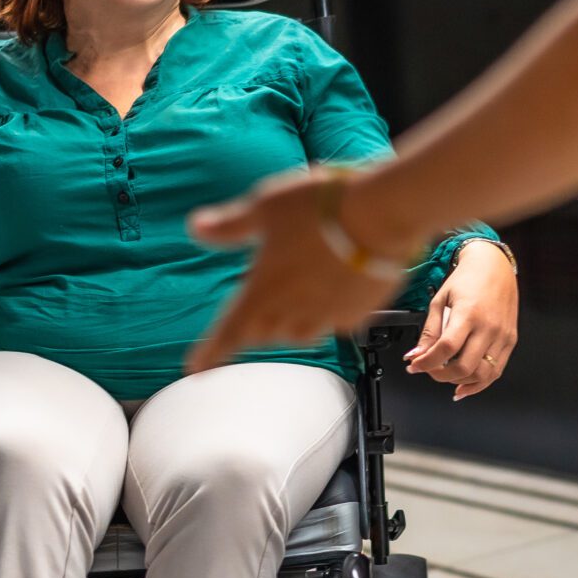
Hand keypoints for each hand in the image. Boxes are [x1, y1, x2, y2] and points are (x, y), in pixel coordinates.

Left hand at [188, 168, 405, 372]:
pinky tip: (331, 293)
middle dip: (253, 328)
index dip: (209, 353)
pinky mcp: (358, 314)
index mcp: (262, 290)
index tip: (195, 369)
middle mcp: (293, 311)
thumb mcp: (266, 207)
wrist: (382, 215)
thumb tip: (196, 227)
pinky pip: (334, 325)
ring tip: (292, 301)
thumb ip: (232, 225)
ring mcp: (327, 316)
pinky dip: (326, 315)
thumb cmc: (322, 208)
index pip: (228, 333)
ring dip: (288, 323)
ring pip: (298, 334)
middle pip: (263, 334)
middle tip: (252, 313)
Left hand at [405, 240, 518, 399]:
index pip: (445, 349)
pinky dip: (479, 384)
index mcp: (469, 314)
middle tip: (428, 369)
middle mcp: (489, 327)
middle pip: (464, 367)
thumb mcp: (440, 300)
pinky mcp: (510, 341)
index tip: (415, 365)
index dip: (426, 362)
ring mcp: (502, 336)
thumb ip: (429, 331)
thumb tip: (415, 354)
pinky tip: (464, 387)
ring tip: (445, 375)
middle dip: (440, 375)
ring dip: (459, 381)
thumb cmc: (467, 279)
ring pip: (481, 374)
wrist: (494, 266)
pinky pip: (496, 371)